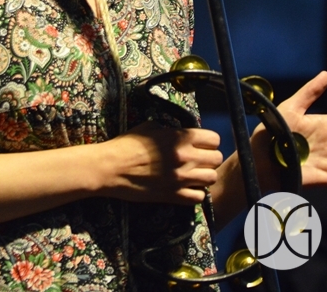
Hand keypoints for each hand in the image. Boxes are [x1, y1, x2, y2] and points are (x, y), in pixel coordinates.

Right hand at [100, 121, 224, 204]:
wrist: (110, 168)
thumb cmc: (125, 145)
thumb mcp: (149, 128)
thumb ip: (169, 129)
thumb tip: (178, 132)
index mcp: (179, 138)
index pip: (214, 139)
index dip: (209, 141)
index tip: (202, 144)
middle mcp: (185, 157)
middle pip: (217, 159)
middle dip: (210, 158)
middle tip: (199, 160)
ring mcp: (180, 178)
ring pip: (212, 178)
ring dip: (205, 176)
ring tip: (194, 175)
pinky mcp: (173, 195)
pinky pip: (199, 197)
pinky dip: (196, 193)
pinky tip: (187, 188)